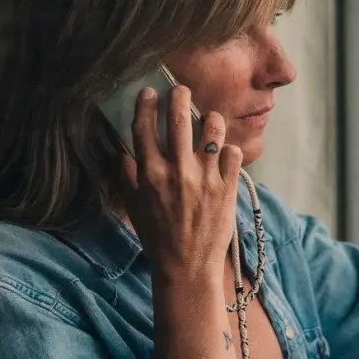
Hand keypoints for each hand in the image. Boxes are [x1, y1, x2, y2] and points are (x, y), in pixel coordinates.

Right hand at [119, 84, 242, 283]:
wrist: (187, 267)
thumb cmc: (158, 238)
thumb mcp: (134, 208)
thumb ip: (128, 177)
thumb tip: (124, 152)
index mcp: (150, 175)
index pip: (144, 128)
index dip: (146, 105)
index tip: (149, 92)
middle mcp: (177, 171)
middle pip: (179, 119)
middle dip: (180, 97)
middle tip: (181, 90)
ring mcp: (205, 178)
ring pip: (213, 129)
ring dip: (211, 120)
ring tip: (210, 121)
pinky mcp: (227, 187)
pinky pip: (234, 152)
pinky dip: (230, 150)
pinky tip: (224, 154)